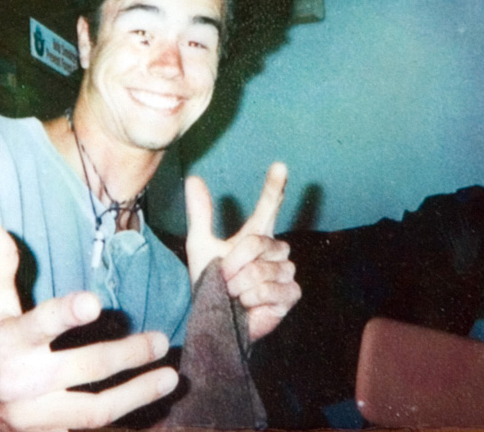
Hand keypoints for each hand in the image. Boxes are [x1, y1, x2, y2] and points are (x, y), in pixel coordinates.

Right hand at [0, 218, 178, 431]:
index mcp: (5, 342)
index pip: (38, 325)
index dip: (65, 315)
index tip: (94, 302)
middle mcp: (20, 382)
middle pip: (81, 368)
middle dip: (124, 355)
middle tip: (159, 339)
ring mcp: (36, 416)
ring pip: (93, 409)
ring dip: (136, 393)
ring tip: (170, 376)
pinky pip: (92, 428)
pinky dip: (125, 416)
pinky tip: (152, 400)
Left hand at [184, 163, 300, 341]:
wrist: (214, 317)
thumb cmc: (210, 282)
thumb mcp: (200, 244)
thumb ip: (200, 213)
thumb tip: (193, 178)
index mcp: (256, 234)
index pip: (269, 205)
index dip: (274, 186)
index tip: (280, 165)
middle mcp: (275, 249)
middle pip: (257, 243)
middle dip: (234, 262)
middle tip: (225, 277)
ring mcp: (285, 271)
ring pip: (262, 269)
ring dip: (241, 284)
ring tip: (235, 292)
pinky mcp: (290, 294)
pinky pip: (271, 289)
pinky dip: (253, 298)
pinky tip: (248, 303)